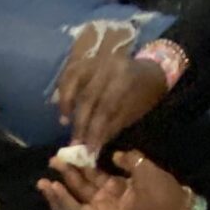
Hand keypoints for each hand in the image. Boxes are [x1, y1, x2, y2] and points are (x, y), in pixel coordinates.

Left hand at [38, 149, 188, 209]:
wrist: (178, 209)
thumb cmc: (162, 197)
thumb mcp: (148, 176)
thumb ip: (130, 162)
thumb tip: (117, 155)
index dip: (64, 201)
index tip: (54, 185)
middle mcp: (103, 209)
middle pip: (75, 200)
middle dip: (60, 185)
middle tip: (52, 164)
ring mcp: (107, 199)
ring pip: (83, 189)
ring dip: (70, 175)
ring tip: (57, 159)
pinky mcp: (113, 190)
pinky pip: (94, 181)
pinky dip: (85, 171)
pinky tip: (76, 158)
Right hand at [52, 26, 167, 155]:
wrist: (149, 72)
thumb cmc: (142, 96)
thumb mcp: (131, 114)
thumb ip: (109, 129)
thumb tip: (90, 148)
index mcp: (124, 79)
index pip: (104, 108)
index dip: (94, 130)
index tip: (87, 149)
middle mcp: (108, 66)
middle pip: (86, 97)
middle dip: (79, 122)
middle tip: (74, 142)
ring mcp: (96, 60)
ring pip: (72, 79)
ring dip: (65, 102)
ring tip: (64, 121)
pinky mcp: (88, 59)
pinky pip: (70, 72)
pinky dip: (63, 89)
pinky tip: (61, 104)